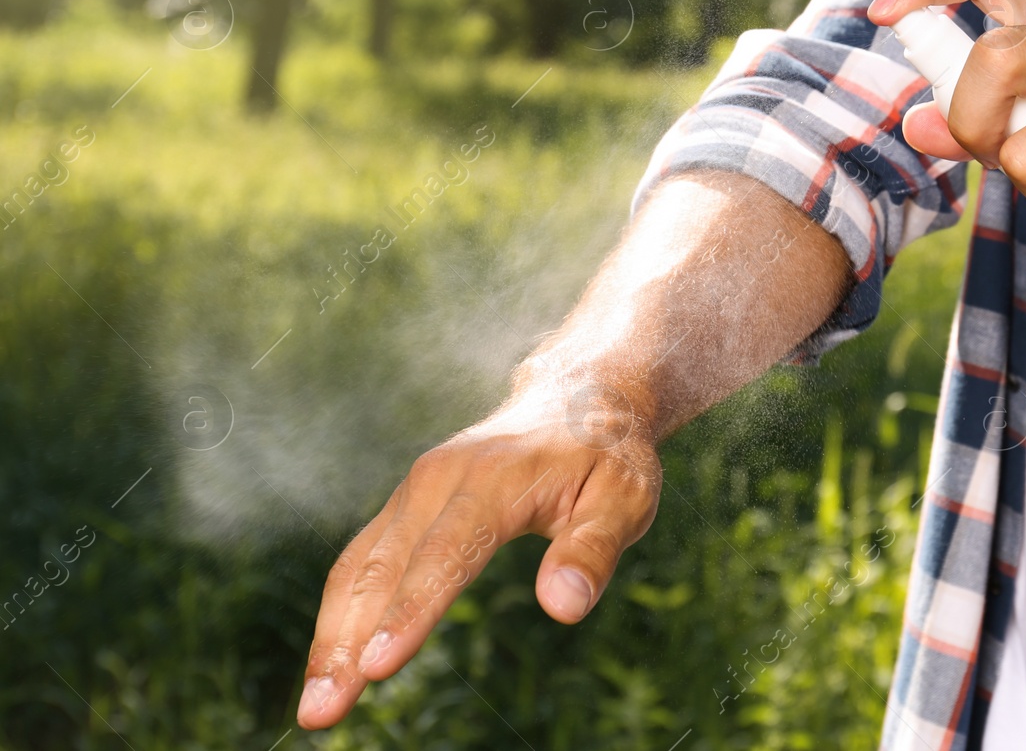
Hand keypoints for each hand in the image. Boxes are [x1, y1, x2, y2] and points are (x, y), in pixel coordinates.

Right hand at [296, 371, 660, 728]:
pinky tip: (332, 664)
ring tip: (315, 708)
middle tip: (319, 713)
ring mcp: (416, 489)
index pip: (447, 552)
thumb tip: (563, 607)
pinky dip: (342, 612)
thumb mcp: (625, 498)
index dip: (411, 611)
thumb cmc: (606, 454)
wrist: (577, 396)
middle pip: (385, 566)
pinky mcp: (407, 504)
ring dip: (332, 636)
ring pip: (361, 566)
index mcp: (495, 477)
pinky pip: (363, 560)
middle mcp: (439, 478)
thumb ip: (592, 551)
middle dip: (347, 642)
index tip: (378, 667)